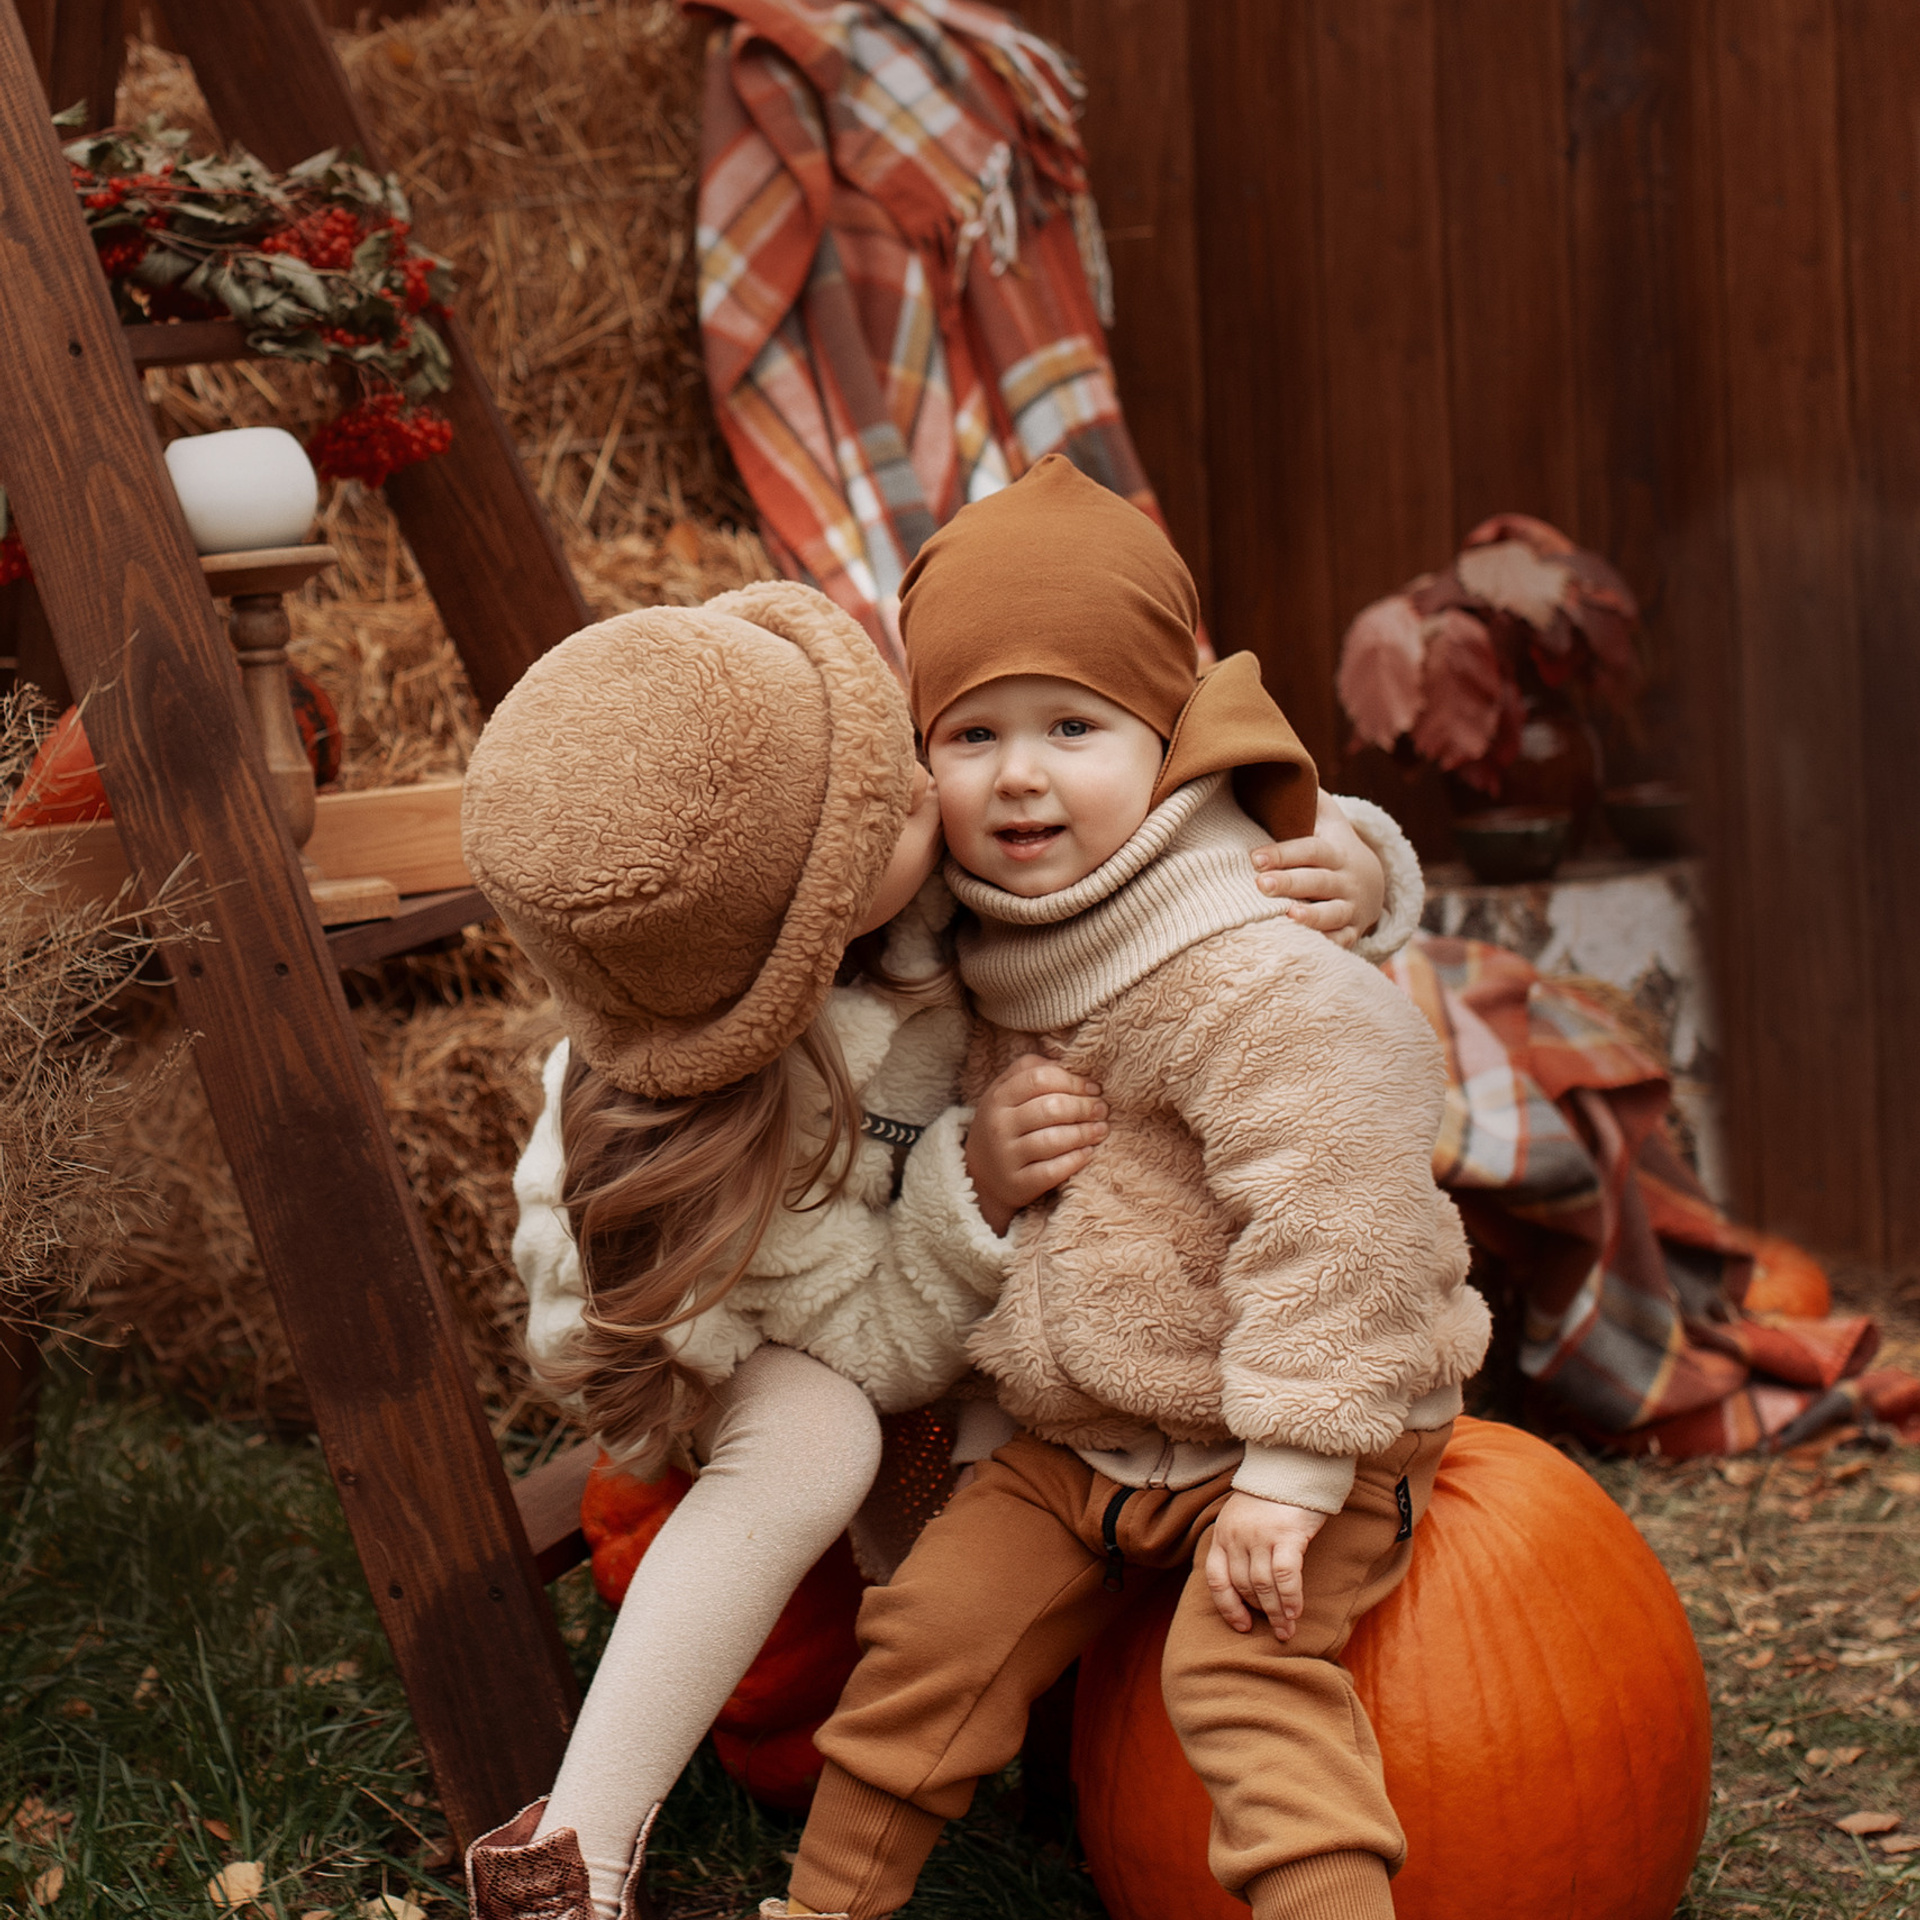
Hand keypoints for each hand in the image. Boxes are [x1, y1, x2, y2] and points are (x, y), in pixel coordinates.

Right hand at [964, 1053, 1107, 1234]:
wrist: (981, 1174)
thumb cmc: (1005, 1124)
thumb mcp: (1006, 1093)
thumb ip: (1031, 1070)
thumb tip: (1068, 1061)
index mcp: (998, 1097)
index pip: (1040, 1078)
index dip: (1073, 1081)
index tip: (1093, 1088)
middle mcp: (998, 1125)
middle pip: (1051, 1108)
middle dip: (1084, 1107)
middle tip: (1102, 1109)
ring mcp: (1006, 1156)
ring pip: (1054, 1140)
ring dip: (1085, 1133)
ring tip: (1101, 1130)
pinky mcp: (1017, 1184)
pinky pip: (1053, 1171)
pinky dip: (1075, 1160)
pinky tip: (1088, 1153)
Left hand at [1204, 1492, 1327, 1641]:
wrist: (1291, 1465)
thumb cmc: (1270, 1497)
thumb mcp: (1242, 1518)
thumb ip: (1239, 1546)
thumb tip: (1249, 1588)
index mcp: (1222, 1534)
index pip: (1216, 1580)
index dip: (1228, 1607)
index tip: (1242, 1626)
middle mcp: (1237, 1537)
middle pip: (1244, 1586)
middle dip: (1260, 1613)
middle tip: (1276, 1631)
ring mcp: (1260, 1536)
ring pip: (1264, 1586)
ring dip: (1276, 1613)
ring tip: (1286, 1630)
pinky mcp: (1287, 1535)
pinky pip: (1285, 1577)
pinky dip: (1291, 1599)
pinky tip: (1296, 1612)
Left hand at [1249, 791, 1384, 949]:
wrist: (1372, 881)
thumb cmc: (1332, 846)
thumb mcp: (1328, 820)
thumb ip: (1310, 799)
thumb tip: (1285, 765)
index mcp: (1334, 851)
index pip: (1310, 849)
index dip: (1284, 853)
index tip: (1254, 858)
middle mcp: (1344, 880)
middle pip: (1317, 881)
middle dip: (1290, 882)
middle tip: (1260, 885)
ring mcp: (1350, 907)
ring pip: (1332, 913)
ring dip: (1312, 916)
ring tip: (1288, 915)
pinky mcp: (1352, 932)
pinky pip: (1342, 942)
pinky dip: (1329, 945)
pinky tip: (1309, 948)